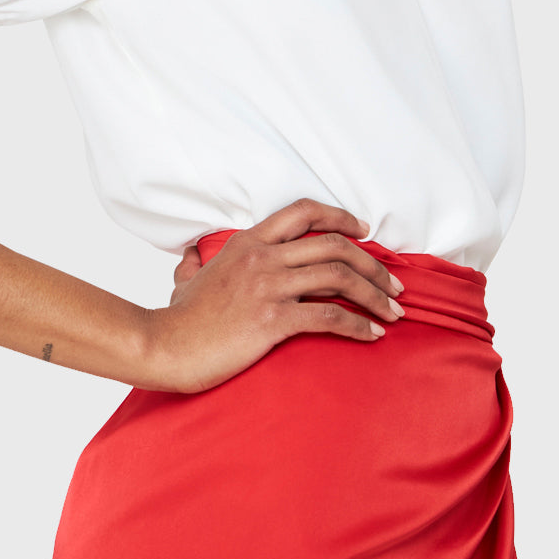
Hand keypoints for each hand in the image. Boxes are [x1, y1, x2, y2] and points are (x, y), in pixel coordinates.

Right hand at [143, 198, 405, 394]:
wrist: (164, 347)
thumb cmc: (178, 318)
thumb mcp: (186, 278)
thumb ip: (195, 263)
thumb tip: (191, 257)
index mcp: (247, 243)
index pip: (303, 212)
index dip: (340, 217)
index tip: (365, 232)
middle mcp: (262, 257)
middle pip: (334, 245)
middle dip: (374, 265)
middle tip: (394, 286)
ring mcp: (268, 287)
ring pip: (339, 277)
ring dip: (375, 294)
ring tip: (394, 312)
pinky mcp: (272, 319)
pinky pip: (329, 316)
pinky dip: (358, 325)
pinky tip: (372, 335)